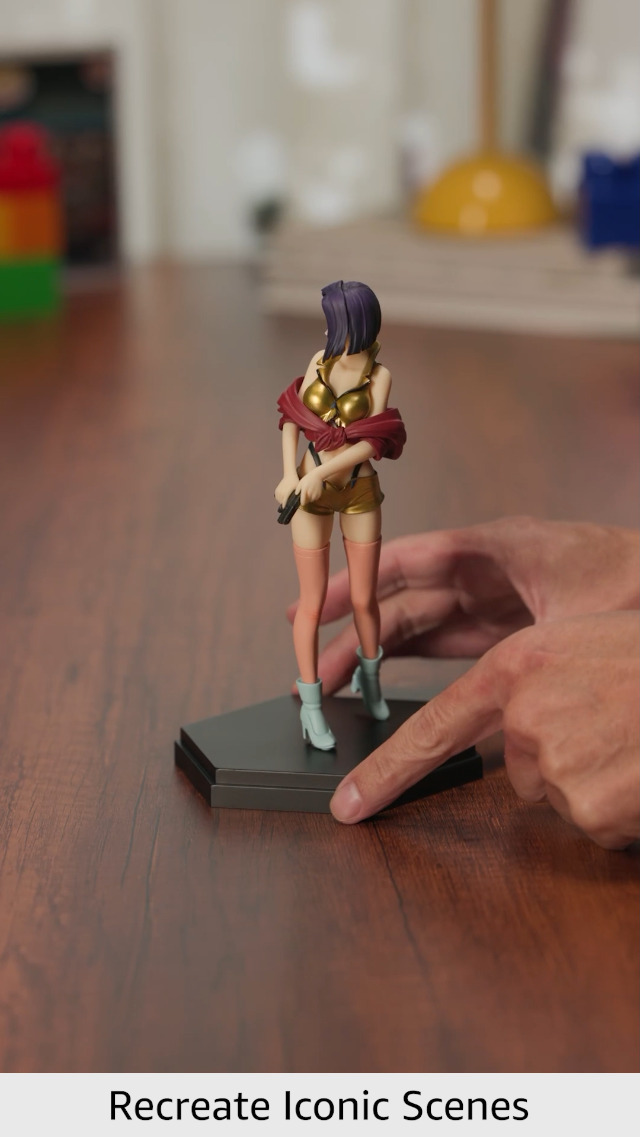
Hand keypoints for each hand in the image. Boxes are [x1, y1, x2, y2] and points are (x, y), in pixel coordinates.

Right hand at [274, 474, 298, 507]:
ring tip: (286, 502)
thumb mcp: (297, 489)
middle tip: (288, 505)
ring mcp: (278, 491)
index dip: (286, 506)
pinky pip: (277, 497)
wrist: (289, 475)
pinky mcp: (276, 490)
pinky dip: (279, 498)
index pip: (284, 502)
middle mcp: (281, 492)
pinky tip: (283, 498)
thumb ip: (296, 497)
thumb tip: (296, 504)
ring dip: (281, 501)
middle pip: (281, 502)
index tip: (287, 509)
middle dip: (285, 504)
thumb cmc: (295, 482)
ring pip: (279, 500)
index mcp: (286, 493)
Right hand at [291, 517, 638, 693]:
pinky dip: (413, 658)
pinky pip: (447, 642)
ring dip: (376, 649)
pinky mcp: (508, 627)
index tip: (311, 604)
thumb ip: (518, 651)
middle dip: (353, 627)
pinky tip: (384, 677)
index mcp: (492, 548)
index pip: (406, 561)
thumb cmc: (634, 581)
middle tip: (311, 663)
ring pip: (419, 624)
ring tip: (335, 681)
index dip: (355, 581)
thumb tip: (479, 698)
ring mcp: (495, 598)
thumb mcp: (572, 616)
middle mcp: (484, 570)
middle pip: (403, 598)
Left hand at [296, 469, 324, 506]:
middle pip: (307, 501)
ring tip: (308, 494)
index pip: (303, 500)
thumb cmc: (307, 479)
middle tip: (305, 497)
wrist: (317, 475)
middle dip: (306, 500)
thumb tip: (296, 495)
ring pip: (311, 500)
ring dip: (310, 499)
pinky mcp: (319, 494)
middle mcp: (310, 492)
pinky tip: (312, 493)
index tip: (302, 504)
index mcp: (304, 489)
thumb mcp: (301, 482)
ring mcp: (315, 493)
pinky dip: (314, 497)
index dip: (302, 503)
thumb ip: (298, 489)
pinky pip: (315, 498)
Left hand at [329, 611, 639, 848]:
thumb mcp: (586, 647)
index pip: (432, 729)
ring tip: (635, 741)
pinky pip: (596, 823)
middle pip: (520, 767)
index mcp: (518, 664)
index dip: (385, 772)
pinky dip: (623, 808)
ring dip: (598, 781)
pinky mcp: (591, 806)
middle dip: (562, 757)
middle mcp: (526, 714)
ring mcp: (558, 762)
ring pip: (562, 796)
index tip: (348, 808)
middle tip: (614, 724)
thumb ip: (536, 687)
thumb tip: (520, 743)